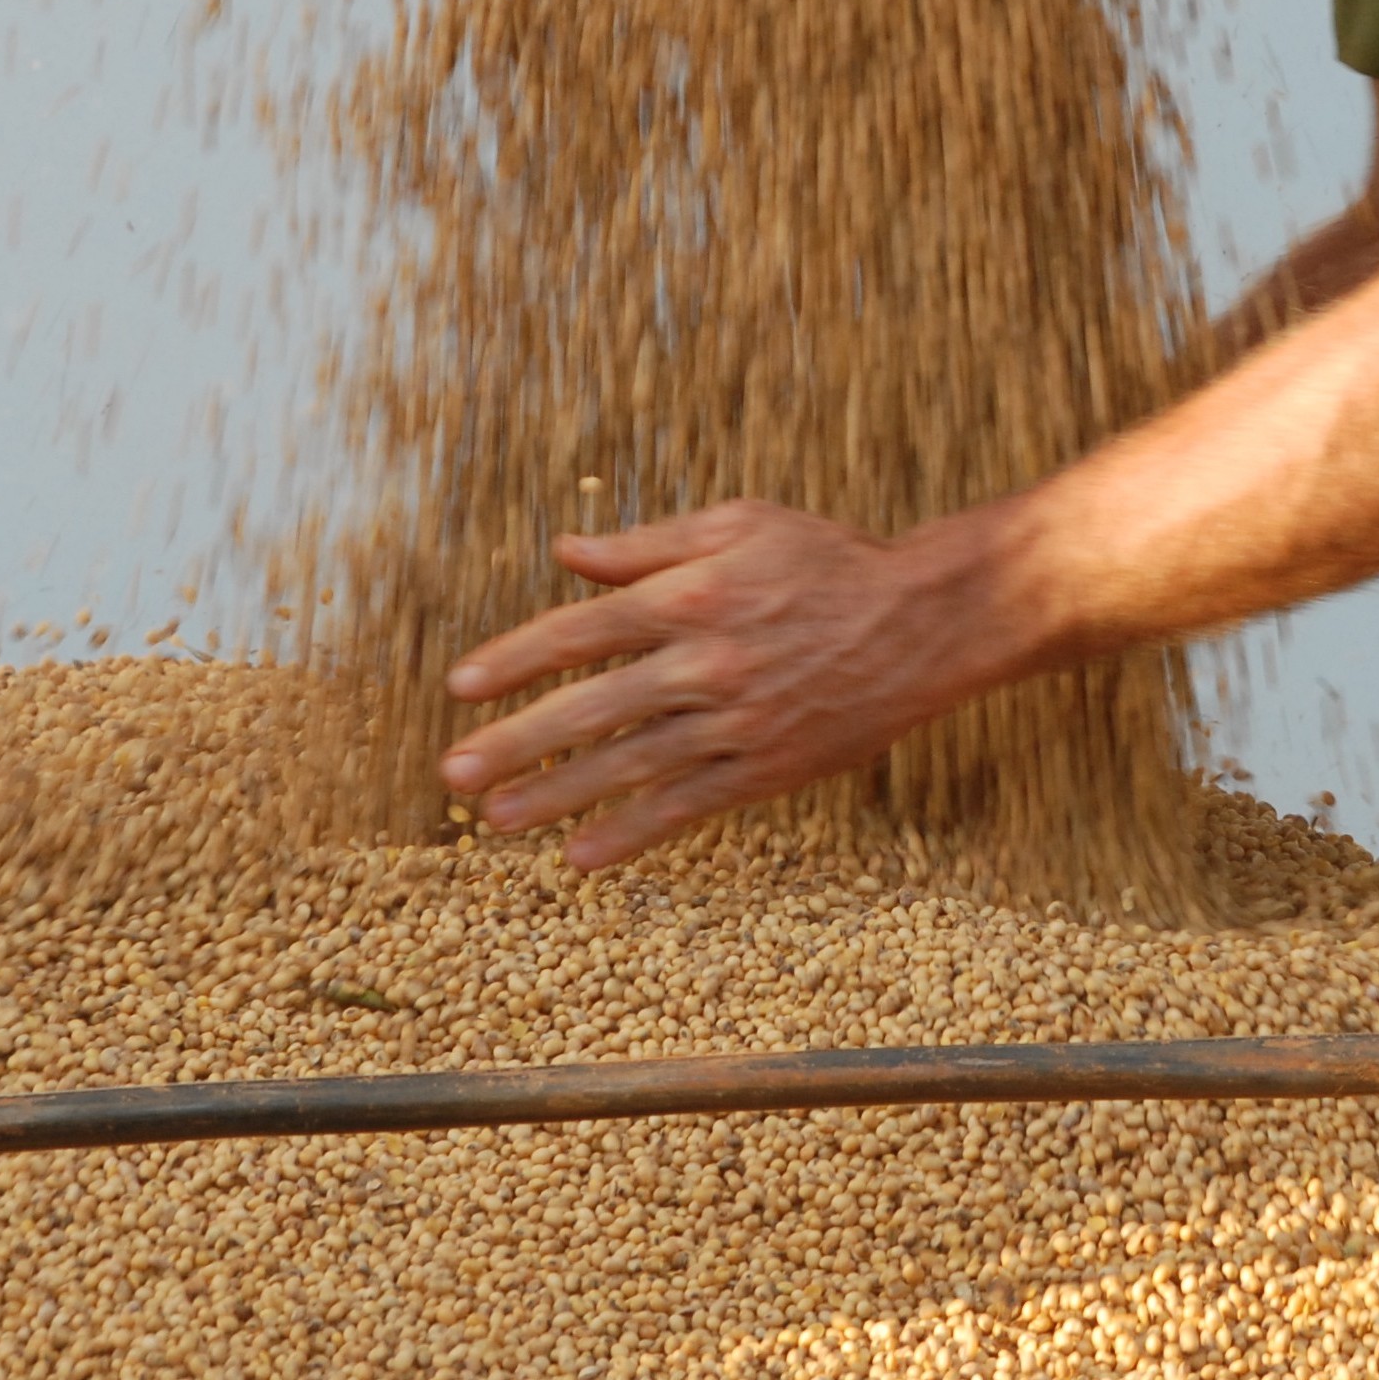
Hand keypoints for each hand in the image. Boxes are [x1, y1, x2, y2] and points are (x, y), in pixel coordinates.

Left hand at [437, 499, 1019, 869]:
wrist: (924, 621)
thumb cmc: (830, 560)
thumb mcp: (742, 524)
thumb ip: (650, 544)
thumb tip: (567, 551)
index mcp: (693, 595)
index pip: (581, 630)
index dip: (515, 659)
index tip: (461, 686)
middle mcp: (706, 661)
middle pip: (591, 707)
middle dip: (516, 743)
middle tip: (454, 773)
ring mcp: (737, 720)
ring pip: (630, 764)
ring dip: (557, 795)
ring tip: (496, 822)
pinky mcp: (767, 765)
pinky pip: (688, 805)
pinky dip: (633, 832)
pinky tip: (583, 855)